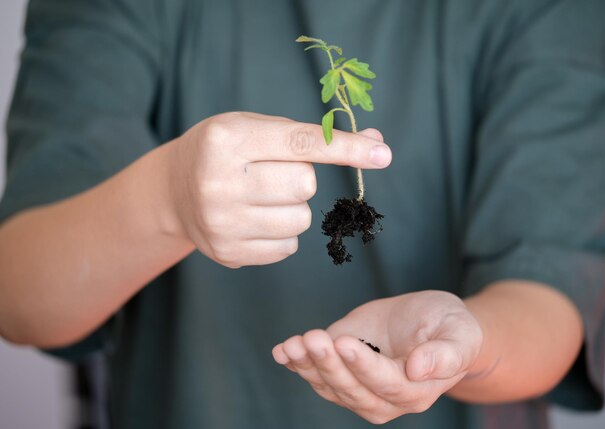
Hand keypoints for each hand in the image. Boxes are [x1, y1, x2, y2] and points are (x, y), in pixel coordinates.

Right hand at [166, 112, 390, 267]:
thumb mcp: (258, 128)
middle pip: (305, 185)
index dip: (346, 148)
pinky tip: (255, 219)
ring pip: (300, 220)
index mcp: (227, 139)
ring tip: (262, 197)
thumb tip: (376, 143)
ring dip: (294, 208)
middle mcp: (219, 181)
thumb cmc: (225, 152)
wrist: (173, 190)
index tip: (383, 154)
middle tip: (272, 174)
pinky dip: (282, 232)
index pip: (302, 143)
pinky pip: (287, 246)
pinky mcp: (227, 253)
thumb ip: (313, 135)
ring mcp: (221, 222)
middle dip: (302, 178)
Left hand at [272, 291, 482, 423]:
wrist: (431, 322)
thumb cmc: (450, 328)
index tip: (345, 342)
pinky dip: (297, 363)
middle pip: (352, 390)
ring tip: (293, 344)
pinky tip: (283, 351)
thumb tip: (419, 368)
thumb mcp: (460, 333)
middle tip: (313, 339)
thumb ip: (446, 354)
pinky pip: (316, 374)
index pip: (385, 384)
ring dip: (308, 366)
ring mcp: (359, 387)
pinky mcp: (341, 370)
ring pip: (330, 385)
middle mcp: (384, 398)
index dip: (364, 366)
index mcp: (415, 391)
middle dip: (329, 365)